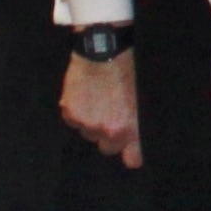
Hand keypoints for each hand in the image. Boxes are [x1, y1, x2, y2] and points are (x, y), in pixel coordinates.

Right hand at [62, 46, 141, 165]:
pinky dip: (76, 111)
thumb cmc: (126, 71)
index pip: (132, 159)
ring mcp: (86, 123)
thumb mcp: (140, 100)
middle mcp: (107, 131)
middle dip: (108, 135)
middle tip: (110, 115)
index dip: (130, 154)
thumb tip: (135, 145)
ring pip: (88, 133)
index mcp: (128, 129)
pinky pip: (72, 121)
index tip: (130, 151)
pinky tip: (83, 95)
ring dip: (91, 122)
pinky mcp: (70, 113)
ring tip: (97, 99)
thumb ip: (136, 125)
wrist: (103, 51)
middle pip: (107, 147)